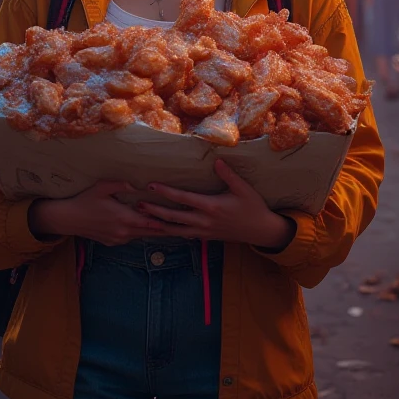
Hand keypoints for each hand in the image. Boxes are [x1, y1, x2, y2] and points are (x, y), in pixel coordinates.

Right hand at [28, 181, 165, 246]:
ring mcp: (118, 239)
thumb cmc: (85, 200)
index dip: (165, 222)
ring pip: (140, 236)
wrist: (68, 219)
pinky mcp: (112, 243)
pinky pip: (130, 238)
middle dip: (165, 229)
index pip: (150, 222)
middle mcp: (123, 231)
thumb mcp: (102, 187)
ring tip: (168, 228)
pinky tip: (145, 229)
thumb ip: (121, 184)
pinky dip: (139, 233)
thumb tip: (137, 184)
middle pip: (149, 232)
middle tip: (181, 227)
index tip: (178, 220)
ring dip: (152, 231)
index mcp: (124, 217)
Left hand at [138, 159, 296, 248]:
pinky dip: (170, 232)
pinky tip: (161, 229)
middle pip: (173, 218)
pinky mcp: (205, 237)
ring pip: (176, 230)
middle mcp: (204, 221)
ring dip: (158, 224)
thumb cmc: (253, 207)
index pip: (183, 199)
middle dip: (154, 212)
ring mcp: (204, 232)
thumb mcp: (243, 188)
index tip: (151, 186)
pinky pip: (184, 235)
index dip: (166, 192)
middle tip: (138, 205)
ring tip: (142, 219)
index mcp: (211, 207)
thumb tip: (216, 160)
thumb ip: (228, 174)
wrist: (261, 231)